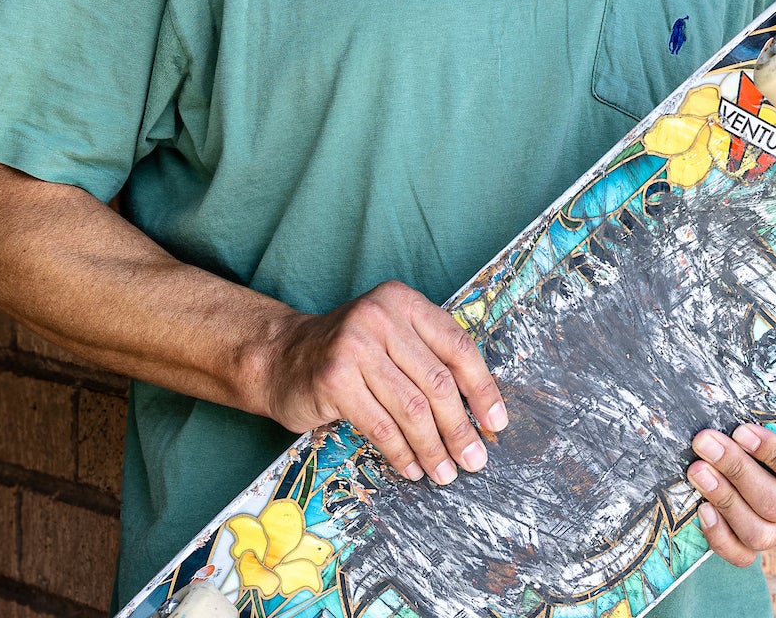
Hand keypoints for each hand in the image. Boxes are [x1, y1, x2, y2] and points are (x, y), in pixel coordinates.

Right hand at [259, 281, 507, 487]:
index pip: (457, 346)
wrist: (279, 357)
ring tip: (445, 472)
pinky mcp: (334, 379)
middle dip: (460, 428)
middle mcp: (380, 316)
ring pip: (411, 408)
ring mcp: (354, 346)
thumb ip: (428, 361)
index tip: (496, 422)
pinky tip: (412, 468)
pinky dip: (402, 453)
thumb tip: (478, 413)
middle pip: (437, 382)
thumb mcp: (390, 339)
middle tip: (474, 459)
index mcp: (403, 302)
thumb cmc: (346, 354)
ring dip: (433, 448)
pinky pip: (381, 426)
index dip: (482, 388)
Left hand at [685, 423, 775, 566]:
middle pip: (775, 504)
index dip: (772, 456)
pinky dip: (721, 536)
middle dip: (735, 471)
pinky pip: (744, 554)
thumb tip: (742, 390)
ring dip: (724, 499)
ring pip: (760, 533)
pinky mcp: (765, 538)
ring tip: (698, 471)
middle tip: (705, 443)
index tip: (741, 431)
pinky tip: (703, 508)